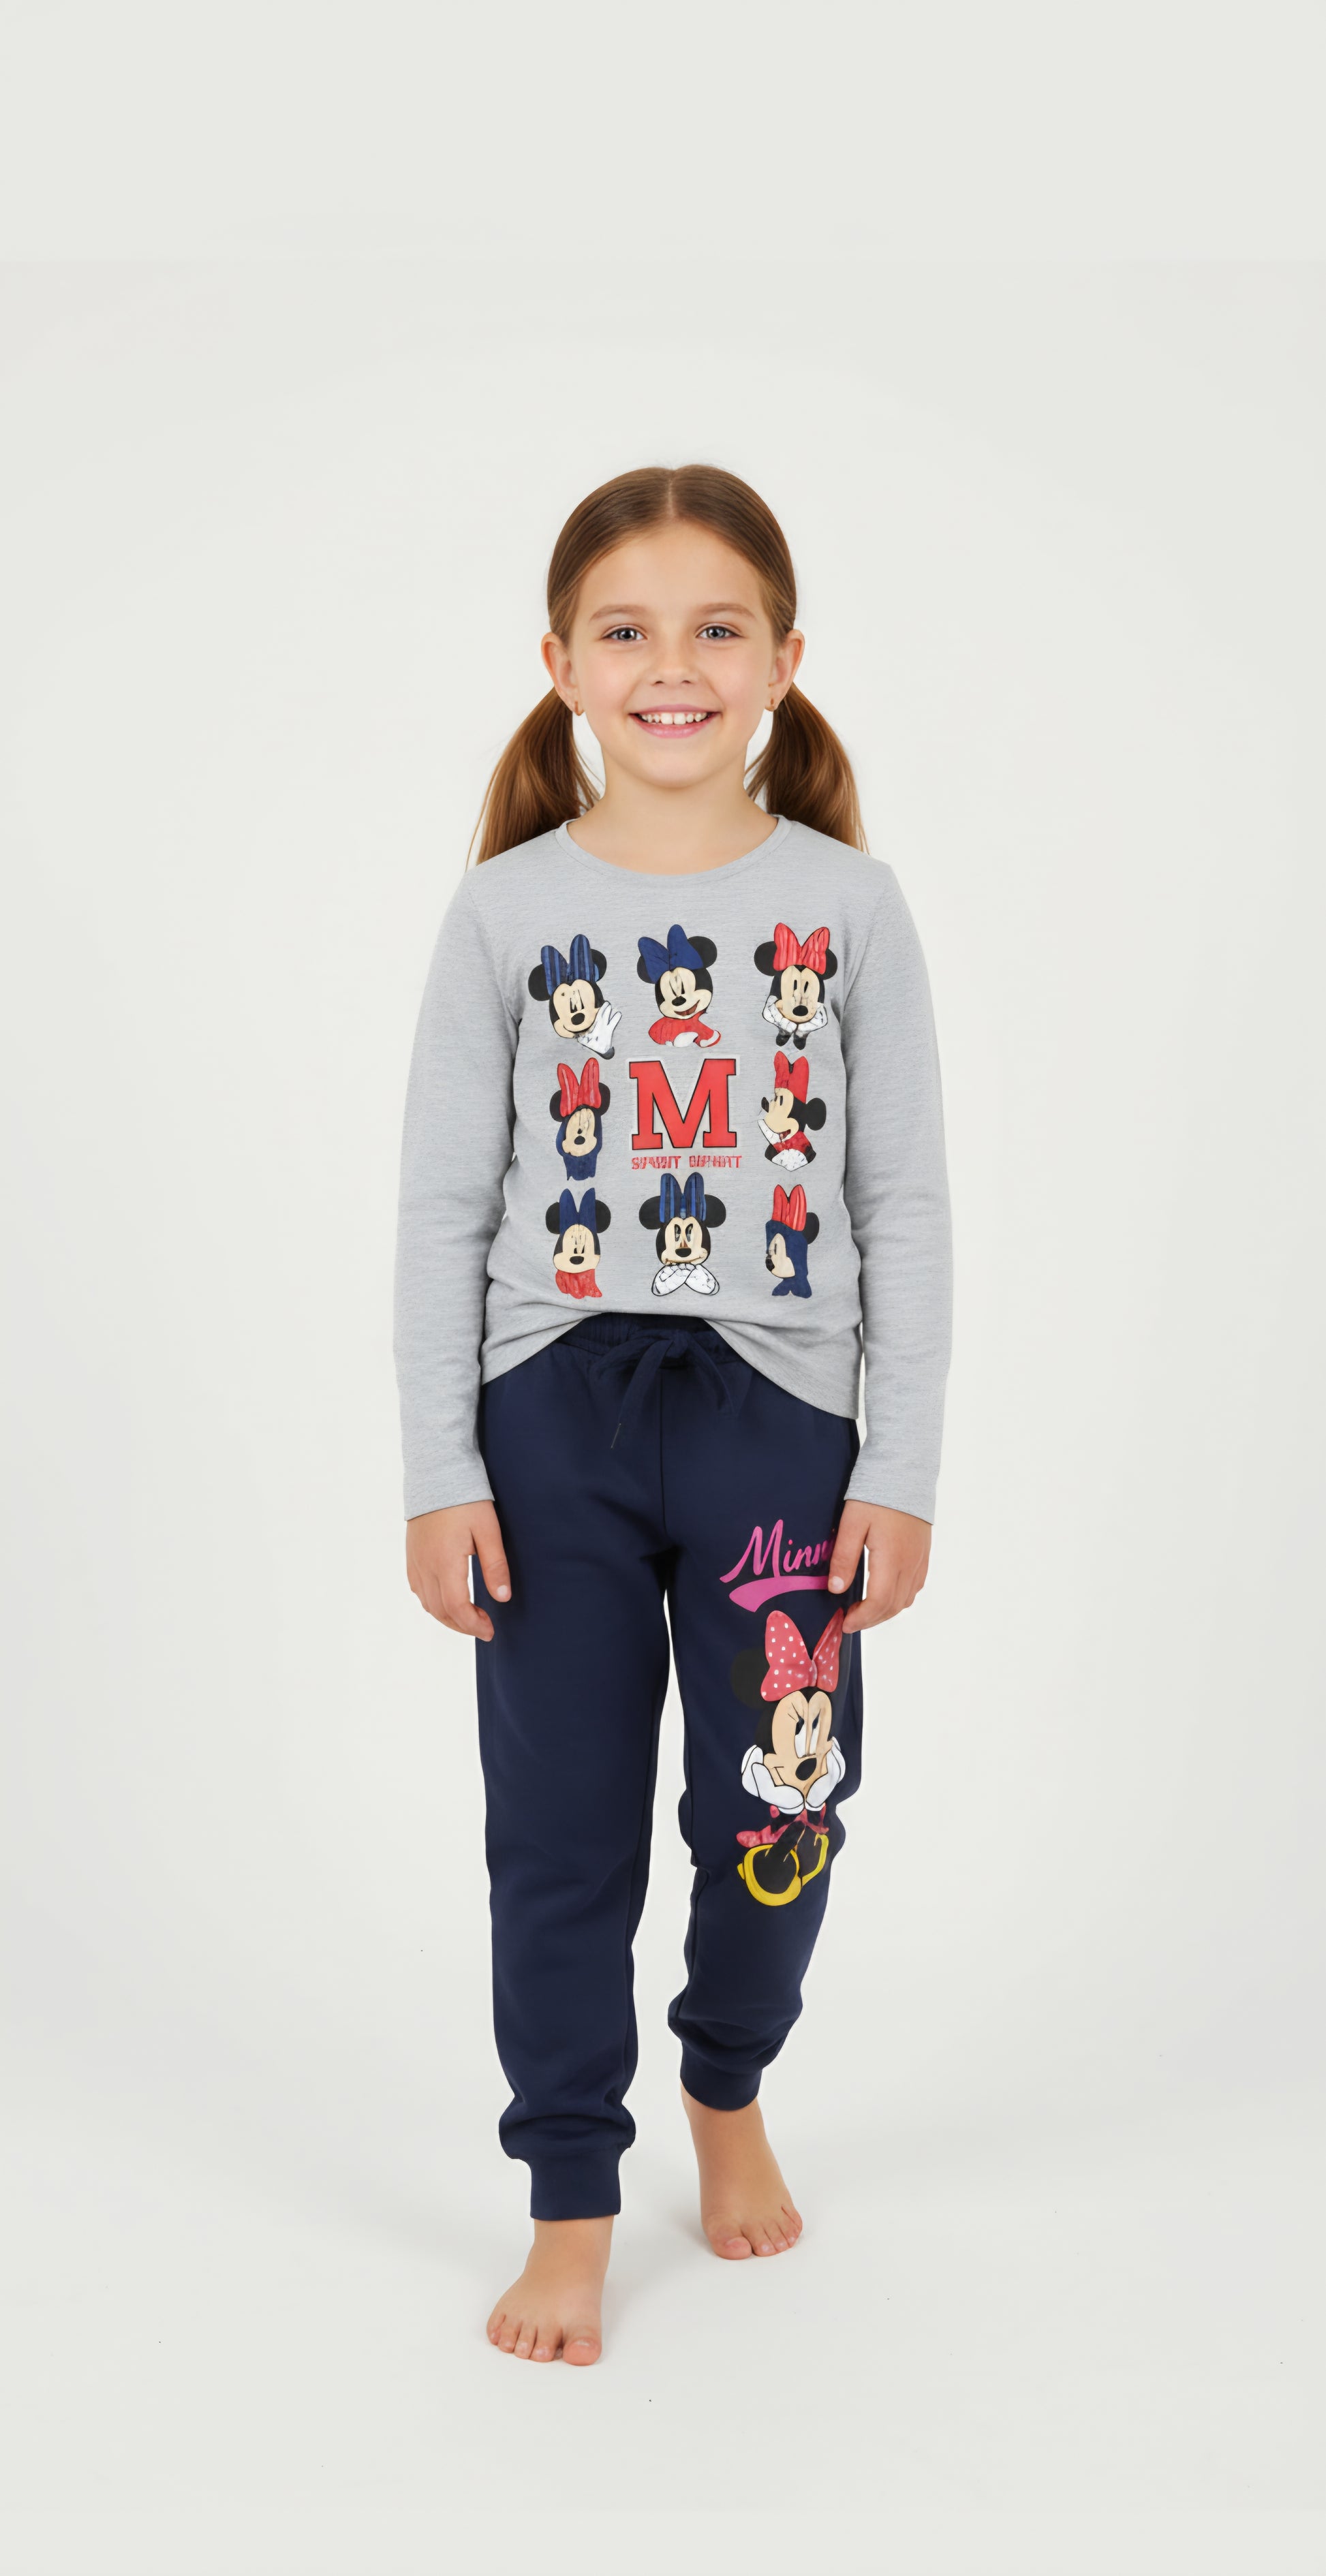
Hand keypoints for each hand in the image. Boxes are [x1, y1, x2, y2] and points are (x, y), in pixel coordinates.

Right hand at [406, 1500, 510, 1641]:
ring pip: (427, 1604)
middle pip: (440, 1611)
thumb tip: (503, 1597)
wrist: (436, 1474)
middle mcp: (425, 1567)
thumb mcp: (488, 1530)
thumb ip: (495, 1565)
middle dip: (463, 1626)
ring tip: (469, 1618)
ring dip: (448, 1617)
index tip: (490, 1631)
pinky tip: (448, 1600)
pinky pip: (418, 1590)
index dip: (473, 1625)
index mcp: (445, 1562)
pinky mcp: (411, 1556)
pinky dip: (433, 1603)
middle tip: (484, 1628)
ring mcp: (415, 1562)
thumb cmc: (466, 1500)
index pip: (456, 1608)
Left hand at [826, 1501, 930, 1633]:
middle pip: (894, 1607)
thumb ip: (844, 1557)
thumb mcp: (852, 1523)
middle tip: (849, 1620)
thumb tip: (836, 1589)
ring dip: (885, 1611)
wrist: (905, 1472)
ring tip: (864, 1610)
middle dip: (871, 1620)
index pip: (879, 1603)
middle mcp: (911, 1565)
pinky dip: (899, 1598)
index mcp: (892, 1560)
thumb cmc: (876, 1496)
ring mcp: (920, 1560)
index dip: (861, 1619)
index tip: (844, 1623)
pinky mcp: (923, 1554)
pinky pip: (915, 1587)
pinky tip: (884, 1593)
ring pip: (906, 1600)